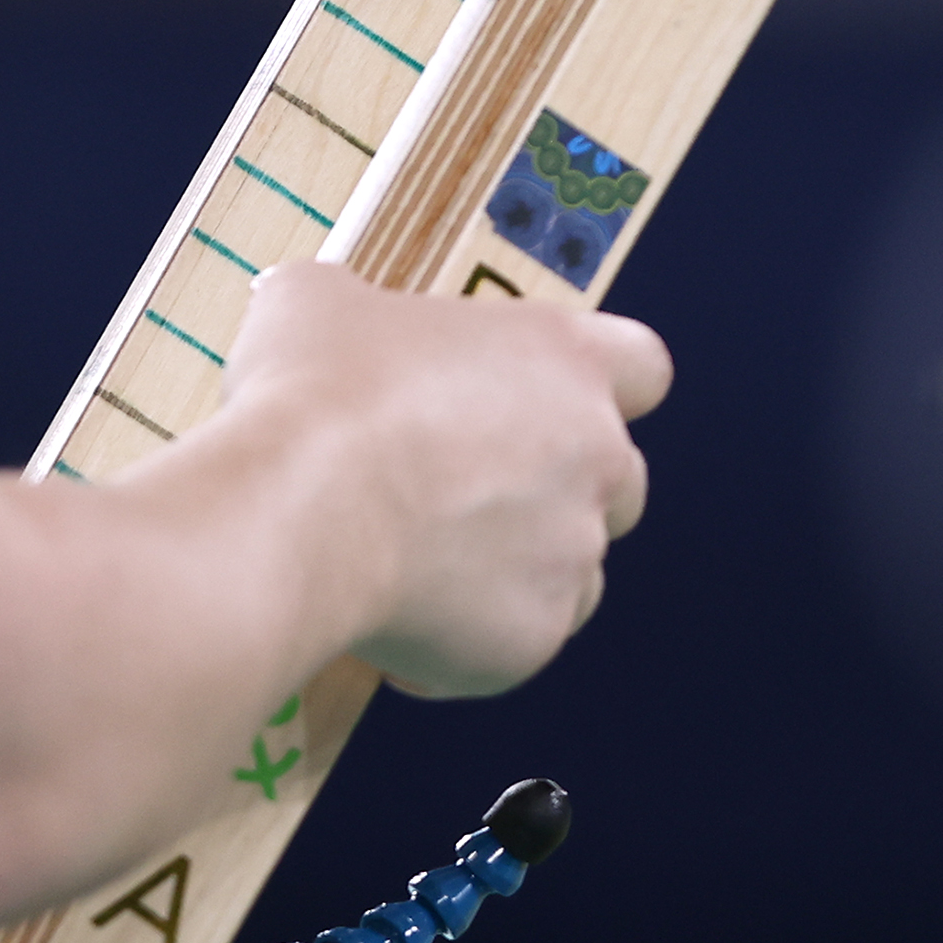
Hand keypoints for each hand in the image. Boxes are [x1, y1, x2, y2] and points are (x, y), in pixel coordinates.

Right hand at [218, 261, 664, 699]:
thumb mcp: (322, 302)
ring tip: (423, 559)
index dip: (599, 385)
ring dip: (516, 566)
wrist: (299, 509)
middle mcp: (597, 456)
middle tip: (466, 490)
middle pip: (615, 478)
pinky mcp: (537, 634)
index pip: (643, 367)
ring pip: (573, 567)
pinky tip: (395, 614)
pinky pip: (517, 639)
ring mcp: (576, 552)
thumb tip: (331, 320)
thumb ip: (363, 312)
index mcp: (566, 359)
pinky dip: (468, 635)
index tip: (545, 400)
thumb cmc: (316, 393)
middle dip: (554, 487)